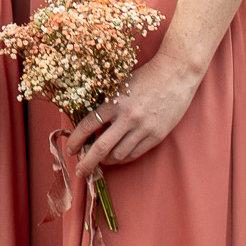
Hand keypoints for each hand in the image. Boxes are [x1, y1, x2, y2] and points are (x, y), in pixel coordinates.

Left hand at [67, 50, 203, 177]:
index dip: (75, 140)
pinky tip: (116, 157)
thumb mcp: (119, 86)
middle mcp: (128, 118)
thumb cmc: (145, 77)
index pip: (88, 126)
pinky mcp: (157, 136)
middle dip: (87, 162)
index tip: (70, 149)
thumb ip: (107, 105)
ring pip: (119, 154)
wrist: (175, 75)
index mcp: (114, 103)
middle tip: (79, 170)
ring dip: (106, 161)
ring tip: (99, 161)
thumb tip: (90, 126)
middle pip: (101, 147)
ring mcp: (143, 129)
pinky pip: (135, 153)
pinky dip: (123, 158)